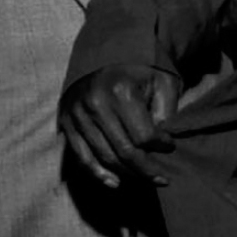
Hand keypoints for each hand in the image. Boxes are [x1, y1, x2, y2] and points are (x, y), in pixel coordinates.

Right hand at [59, 65, 181, 187]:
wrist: (105, 53)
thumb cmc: (140, 70)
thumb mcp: (161, 82)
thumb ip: (166, 113)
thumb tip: (162, 145)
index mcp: (121, 92)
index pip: (144, 136)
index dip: (161, 147)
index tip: (170, 146)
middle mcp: (96, 104)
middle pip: (124, 152)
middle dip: (146, 170)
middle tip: (162, 178)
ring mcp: (78, 114)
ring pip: (105, 158)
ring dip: (127, 174)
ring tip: (144, 179)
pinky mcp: (66, 122)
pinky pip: (82, 157)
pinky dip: (99, 174)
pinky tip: (116, 183)